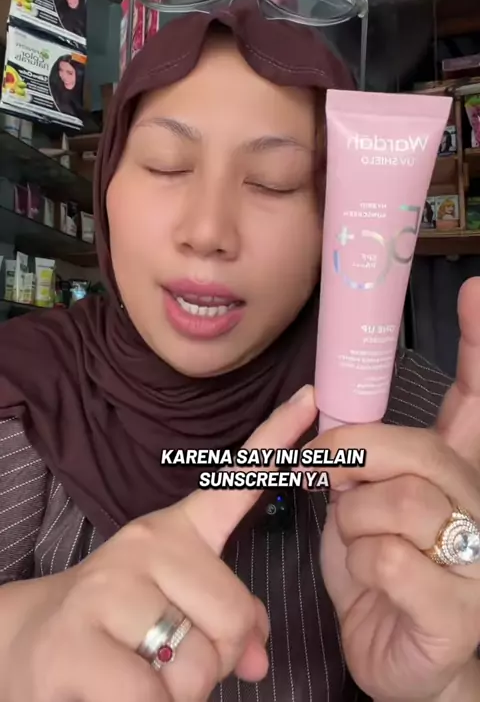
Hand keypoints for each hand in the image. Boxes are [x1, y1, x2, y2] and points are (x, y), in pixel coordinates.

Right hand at [4, 388, 316, 701]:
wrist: (33, 643)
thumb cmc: (120, 627)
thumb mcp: (179, 612)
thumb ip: (225, 621)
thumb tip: (258, 659)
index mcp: (177, 532)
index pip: (235, 482)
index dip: (277, 441)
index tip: (310, 398)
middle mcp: (147, 544)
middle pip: (234, 616)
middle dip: (217, 661)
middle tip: (173, 661)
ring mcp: (110, 586)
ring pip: (197, 665)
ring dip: (180, 692)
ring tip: (143, 673)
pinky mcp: (77, 637)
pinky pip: (151, 696)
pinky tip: (116, 691)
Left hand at [306, 277, 479, 700]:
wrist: (396, 656)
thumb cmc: (378, 571)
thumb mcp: (359, 502)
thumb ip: (360, 457)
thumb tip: (338, 420)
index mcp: (457, 472)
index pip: (477, 402)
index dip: (478, 346)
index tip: (475, 290)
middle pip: (417, 448)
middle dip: (354, 457)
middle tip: (324, 474)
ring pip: (399, 504)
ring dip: (353, 524)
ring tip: (357, 545)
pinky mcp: (462, 611)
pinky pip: (391, 560)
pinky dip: (362, 568)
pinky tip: (373, 586)